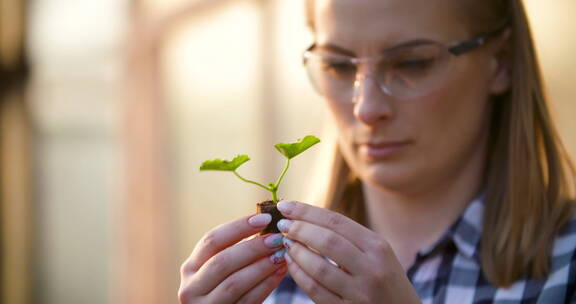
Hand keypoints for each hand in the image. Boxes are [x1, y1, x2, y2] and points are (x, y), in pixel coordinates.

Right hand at [178, 213, 287, 303]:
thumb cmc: (223, 287)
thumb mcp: (219, 269)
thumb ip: (235, 250)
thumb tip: (266, 224)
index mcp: (190, 267)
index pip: (211, 240)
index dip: (239, 227)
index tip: (265, 218)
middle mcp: (191, 287)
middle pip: (222, 261)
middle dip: (253, 248)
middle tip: (276, 238)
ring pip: (234, 283)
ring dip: (261, 267)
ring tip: (281, 255)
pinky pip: (248, 300)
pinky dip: (266, 285)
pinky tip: (280, 272)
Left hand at [276, 201, 420, 303]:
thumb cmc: (385, 279)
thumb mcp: (378, 253)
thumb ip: (349, 237)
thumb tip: (307, 217)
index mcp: (378, 246)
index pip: (337, 221)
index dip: (307, 211)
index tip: (285, 206)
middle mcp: (371, 267)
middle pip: (327, 241)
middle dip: (299, 229)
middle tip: (282, 225)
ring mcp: (360, 292)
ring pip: (318, 267)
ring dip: (296, 253)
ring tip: (286, 243)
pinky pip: (315, 290)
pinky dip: (298, 275)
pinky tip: (291, 264)